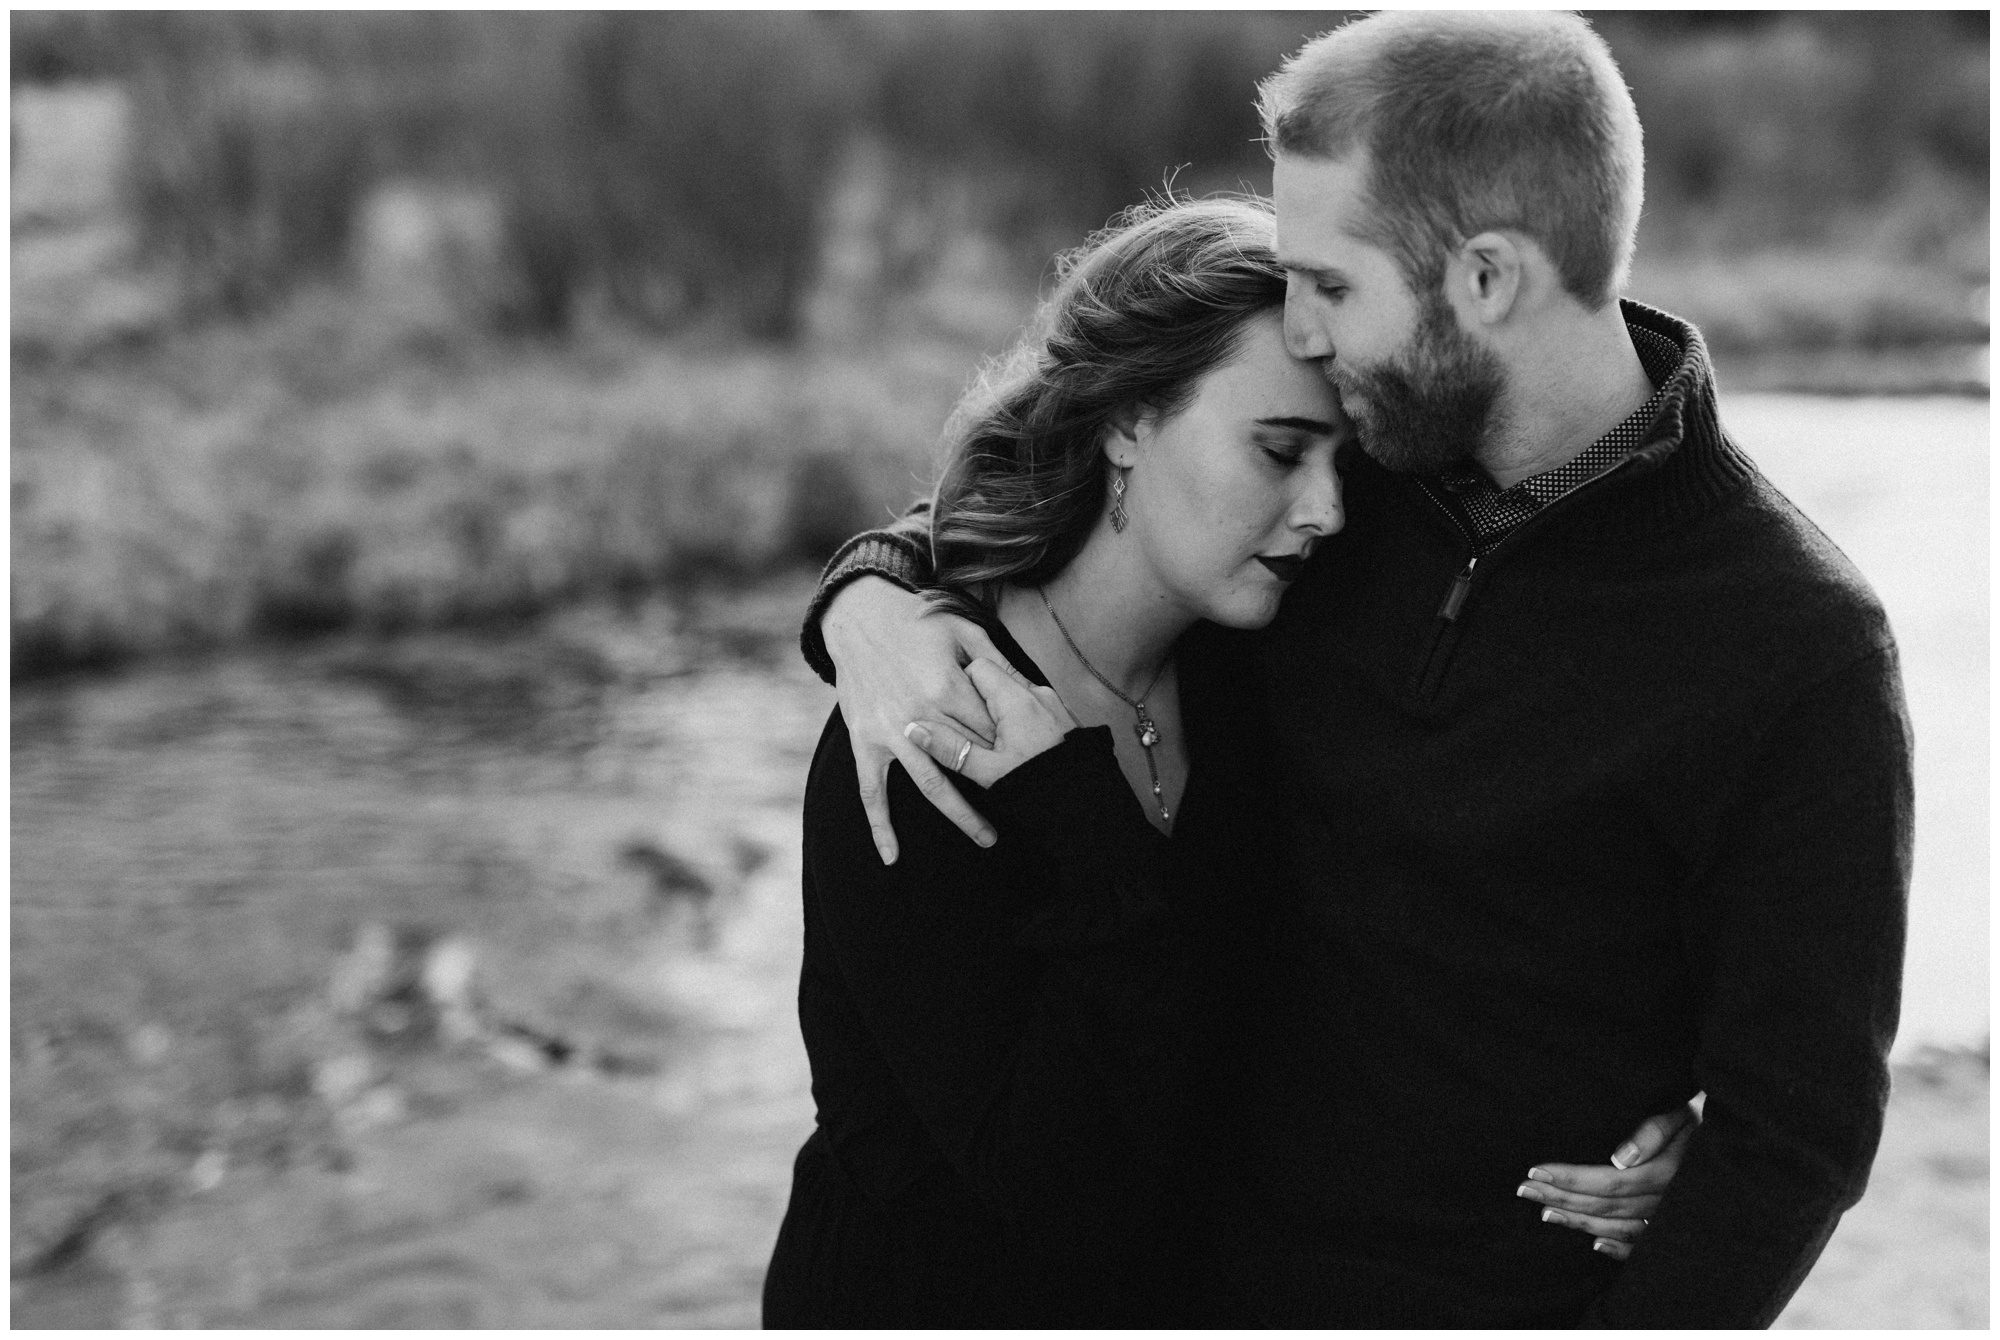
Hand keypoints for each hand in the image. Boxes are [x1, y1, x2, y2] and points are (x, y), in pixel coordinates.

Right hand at [822, 578, 1005, 862]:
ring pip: (933, 786)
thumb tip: (1025, 682)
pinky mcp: (865, 743)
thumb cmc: (914, 622)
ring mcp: (891, 734)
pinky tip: (893, 855)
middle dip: (1001, 783)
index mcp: (948, 688)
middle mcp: (922, 716)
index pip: (992, 730)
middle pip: (972, 759)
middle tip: (1032, 807)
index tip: (1037, 768)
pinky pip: (872, 793)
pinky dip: (881, 826)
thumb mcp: (961, 629)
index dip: (1016, 748)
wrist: (857, 618)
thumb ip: (995, 659)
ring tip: (989, 839)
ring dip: (963, 816)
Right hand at [903, 658, 1077, 787]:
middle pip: (995, 676)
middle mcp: (1036, 695)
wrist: (1091, 810)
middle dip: (973, 693)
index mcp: (1017, 701)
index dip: (958, 682)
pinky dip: (1015, 713)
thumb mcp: (991, 773)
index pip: (978, 667)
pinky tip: (1011, 735)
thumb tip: (915, 731)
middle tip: (957, 716)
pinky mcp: (1062, 718)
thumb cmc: (1042, 791)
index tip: (947, 702)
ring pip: (1013, 690)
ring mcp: (1052, 704)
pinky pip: (1032, 703)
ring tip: (985, 732)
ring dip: (994, 705)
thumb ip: (952, 749)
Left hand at [1517, 1098, 1700, 1260]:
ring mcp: (1674, 1221)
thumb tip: (1620, 1158)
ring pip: (1620, 1227)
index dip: (1570, 1177)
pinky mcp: (1679, 1231)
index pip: (1609, 1181)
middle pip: (1607, 1205)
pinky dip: (1620, 1249)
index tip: (1535, 1170)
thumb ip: (1654, 1132)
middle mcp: (1670, 1202)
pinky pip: (1646, 1247)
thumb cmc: (1707, 1121)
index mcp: (1668, 1173)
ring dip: (1580, 1222)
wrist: (1745, 1144)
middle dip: (1562, 1197)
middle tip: (1525, 1190)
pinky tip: (1595, 1244)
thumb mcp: (1684, 1113)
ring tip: (1545, 1212)